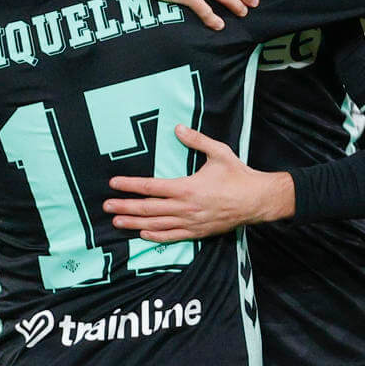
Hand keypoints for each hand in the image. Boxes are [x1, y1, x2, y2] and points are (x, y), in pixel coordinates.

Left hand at [103, 125, 291, 241]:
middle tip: (106, 206)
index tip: (114, 184)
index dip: (130, 185)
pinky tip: (143, 234)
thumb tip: (178, 128)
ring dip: (134, 223)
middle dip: (125, 207)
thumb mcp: (219, 152)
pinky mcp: (198, 232)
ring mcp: (191, 222)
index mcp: (187, 187)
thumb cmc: (238, 176)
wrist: (258, 201)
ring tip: (116, 222)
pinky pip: (172, 237)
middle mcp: (185, 207)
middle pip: (148, 208)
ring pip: (156, 224)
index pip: (151, 187)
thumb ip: (196, 140)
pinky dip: (156, 236)